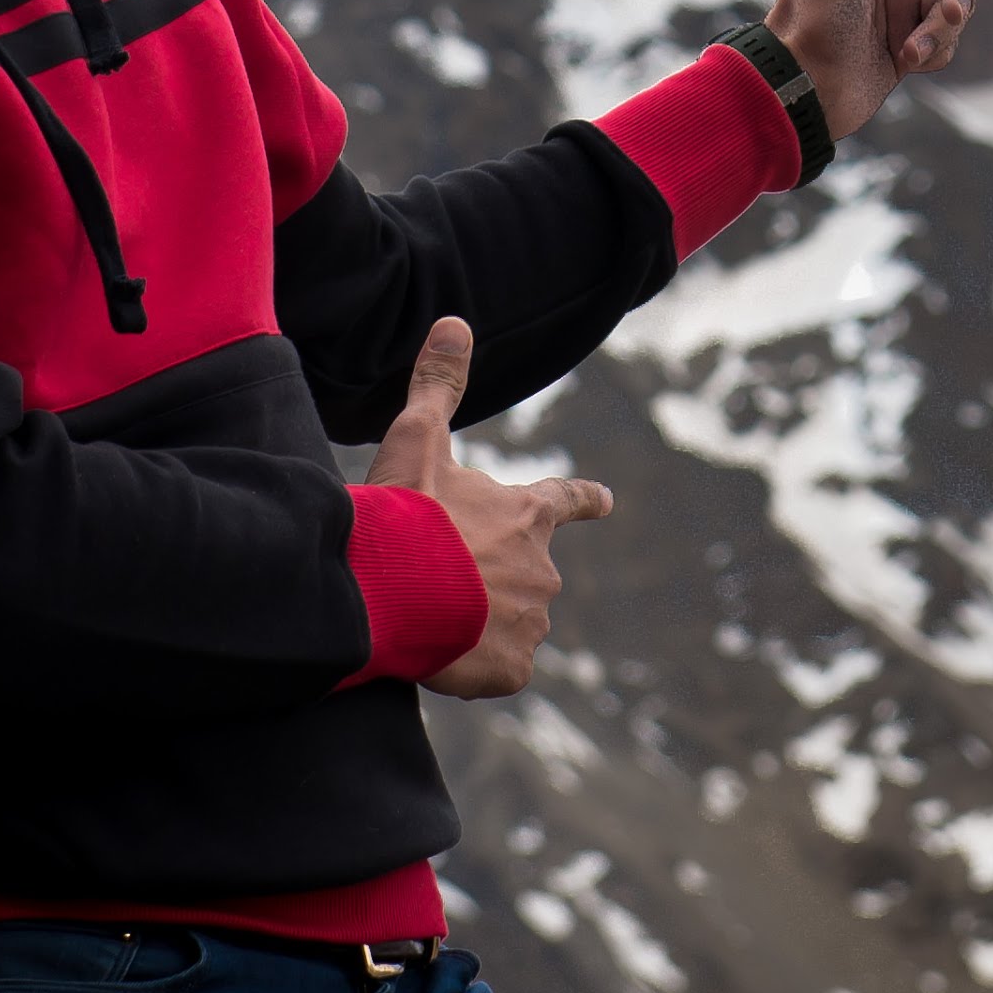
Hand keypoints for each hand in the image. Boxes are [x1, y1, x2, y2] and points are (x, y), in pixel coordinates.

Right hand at [367, 316, 611, 698]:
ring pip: (509, 624)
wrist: (385, 589)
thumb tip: (456, 321)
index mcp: (527, 514)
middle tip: (439, 577)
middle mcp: (542, 568)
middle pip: (525, 574)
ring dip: (477, 621)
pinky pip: (497, 670)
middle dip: (488, 578)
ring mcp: (532, 621)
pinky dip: (472, 666)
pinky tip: (439, 650)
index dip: (584, 498)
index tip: (607, 499)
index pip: (567, 499)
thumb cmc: (404, 514)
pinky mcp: (513, 668)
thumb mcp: (417, 439)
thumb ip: (439, 384)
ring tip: (430, 612)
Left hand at [767, 0, 982, 141]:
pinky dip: (935, 50)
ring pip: (959, 2)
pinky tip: (904, 63)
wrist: (809, 83)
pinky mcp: (906, 41)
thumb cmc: (810, 4)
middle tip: (948, 12)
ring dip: (942, 28)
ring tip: (908, 49)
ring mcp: (899, 1)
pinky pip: (948, 37)